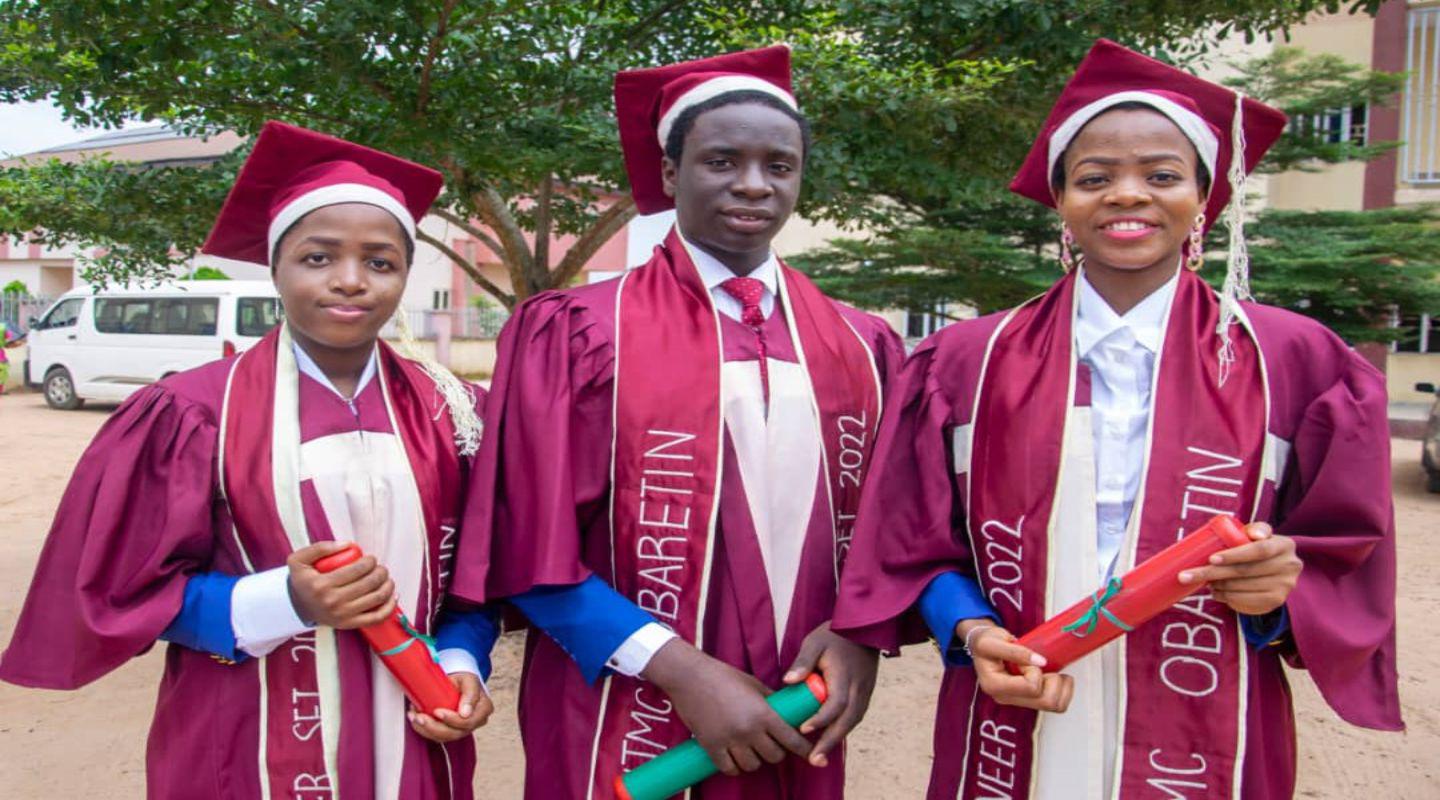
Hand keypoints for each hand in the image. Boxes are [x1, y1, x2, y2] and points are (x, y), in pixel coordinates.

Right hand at [286, 541, 396, 628]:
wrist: (298, 606)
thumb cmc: (302, 580)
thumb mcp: (299, 559)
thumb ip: (320, 548)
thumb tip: (347, 545)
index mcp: (321, 585)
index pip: (356, 569)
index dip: (370, 561)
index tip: (371, 558)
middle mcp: (333, 602)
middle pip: (369, 583)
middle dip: (381, 571)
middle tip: (380, 567)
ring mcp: (342, 615)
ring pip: (376, 598)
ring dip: (388, 585)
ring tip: (386, 578)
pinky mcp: (349, 625)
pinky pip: (376, 618)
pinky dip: (389, 607)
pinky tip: (392, 595)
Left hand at [409, 672, 493, 742]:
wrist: (457, 683)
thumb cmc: (463, 680)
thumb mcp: (469, 680)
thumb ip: (470, 693)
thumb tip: (465, 713)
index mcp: (484, 709)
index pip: (469, 721)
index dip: (452, 720)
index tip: (437, 711)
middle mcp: (476, 722)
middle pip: (455, 733)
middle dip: (435, 727)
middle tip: (420, 717)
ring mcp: (463, 729)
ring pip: (445, 737)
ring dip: (427, 730)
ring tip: (414, 717)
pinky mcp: (451, 732)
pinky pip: (437, 737)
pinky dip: (424, 730)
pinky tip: (415, 720)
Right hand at [642, 640, 810, 774]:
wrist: (690, 677)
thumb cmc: (723, 676)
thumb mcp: (753, 684)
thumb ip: (771, 700)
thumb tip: (787, 712)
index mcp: (763, 713)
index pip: (791, 739)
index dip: (804, 750)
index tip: (811, 754)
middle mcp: (749, 729)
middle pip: (774, 756)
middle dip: (776, 752)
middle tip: (771, 745)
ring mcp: (730, 740)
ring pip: (753, 765)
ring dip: (755, 760)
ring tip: (751, 750)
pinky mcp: (712, 747)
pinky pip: (730, 769)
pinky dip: (735, 767)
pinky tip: (735, 759)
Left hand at [782, 621, 877, 767]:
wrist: (866, 628)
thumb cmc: (835, 635)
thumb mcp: (815, 642)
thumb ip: (803, 661)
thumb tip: (788, 681)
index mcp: (845, 676)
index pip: (835, 704)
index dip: (820, 719)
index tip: (803, 730)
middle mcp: (859, 688)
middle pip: (846, 721)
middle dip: (830, 742)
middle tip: (813, 759)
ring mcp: (865, 692)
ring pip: (853, 721)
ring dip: (837, 739)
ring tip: (820, 755)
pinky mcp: (866, 693)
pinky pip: (856, 716)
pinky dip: (844, 729)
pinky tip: (831, 738)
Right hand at [958, 620, 1073, 712]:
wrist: (984, 646)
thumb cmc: (986, 642)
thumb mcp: (995, 641)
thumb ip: (1015, 651)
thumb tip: (1041, 661)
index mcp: (995, 686)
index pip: (1031, 687)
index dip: (1034, 671)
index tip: (1025, 660)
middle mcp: (1007, 699)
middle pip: (1046, 702)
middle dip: (1052, 680)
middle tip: (1042, 666)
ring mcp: (1019, 702)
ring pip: (1055, 706)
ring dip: (1060, 686)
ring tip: (1050, 671)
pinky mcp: (1029, 700)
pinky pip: (1058, 705)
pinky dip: (1063, 690)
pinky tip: (1054, 676)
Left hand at [1178, 522, 1300, 614]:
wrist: (1277, 571)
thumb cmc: (1258, 547)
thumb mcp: (1258, 535)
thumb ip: (1255, 529)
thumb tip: (1253, 533)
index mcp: (1284, 545)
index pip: (1259, 550)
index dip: (1234, 555)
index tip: (1211, 558)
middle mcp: (1290, 566)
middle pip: (1245, 571)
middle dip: (1213, 573)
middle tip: (1187, 575)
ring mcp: (1285, 586)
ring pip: (1242, 588)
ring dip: (1218, 586)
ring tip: (1203, 582)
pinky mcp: (1276, 601)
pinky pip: (1246, 602)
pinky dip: (1227, 598)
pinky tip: (1216, 593)